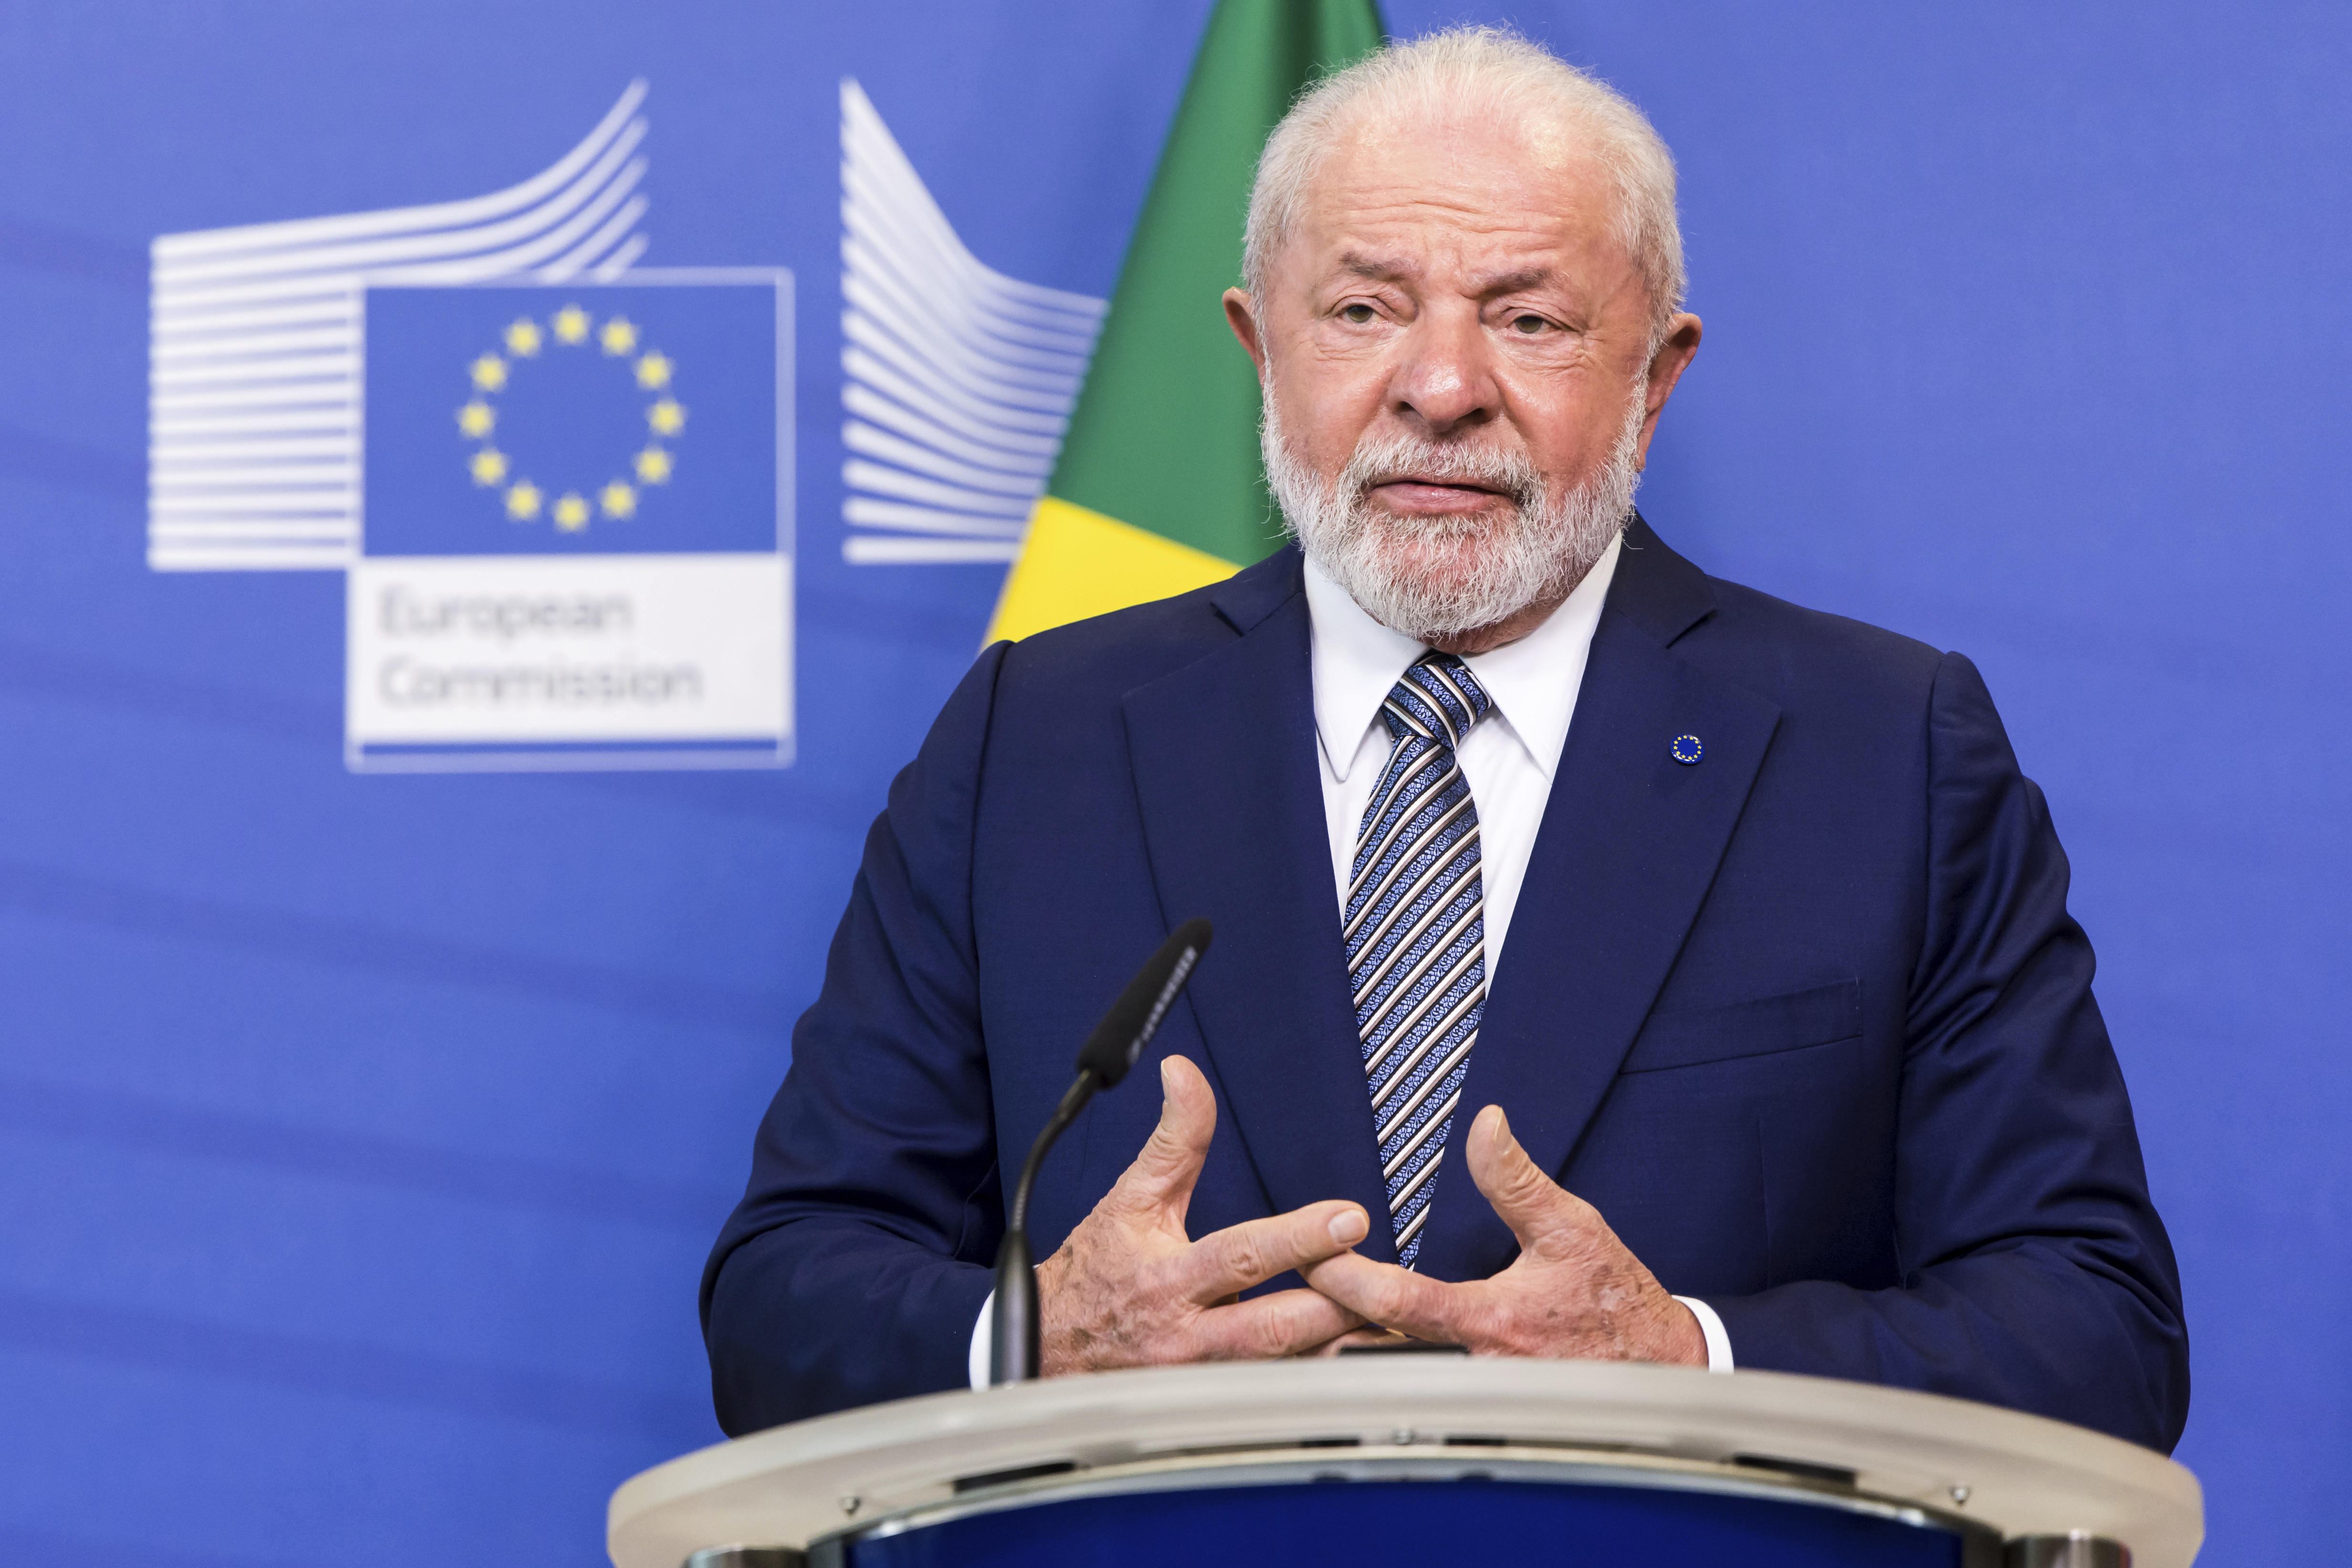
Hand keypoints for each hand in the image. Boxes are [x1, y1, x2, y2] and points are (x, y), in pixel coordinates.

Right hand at [1037, 1055, 1370, 1373]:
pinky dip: (1315, 1374)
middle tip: (1387, 1281)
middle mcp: (1189, 1337)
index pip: (1243, 1257)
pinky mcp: (1214, 1403)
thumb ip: (1174, 1138)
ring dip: (1337, 1346)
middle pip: (1277, 1327)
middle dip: (1337, 1305)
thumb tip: (1183, 1072)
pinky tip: (1352, 1355)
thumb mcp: (1131, 1196)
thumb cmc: (1096, 1270)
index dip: (1300, 1240)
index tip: (1350, 1219)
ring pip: (1284, 1369)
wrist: (1050, 1349)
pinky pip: (1276, 1391)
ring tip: (1387, 1321)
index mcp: (1169, 1281)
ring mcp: (1204, 1378)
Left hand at [1302, 1104, 1704, 1364]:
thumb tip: (1485, 1125)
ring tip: (1300, 1322)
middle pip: (1375, 1352)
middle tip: (1284, 1292)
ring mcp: (1472, 1396)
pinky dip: (1378, 1377)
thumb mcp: (1571, 1228)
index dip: (1343, 1278)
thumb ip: (1516, 1179)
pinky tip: (1351, 1356)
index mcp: (1490, 1321)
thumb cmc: (1615, 1300)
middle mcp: (1474, 1367)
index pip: (1395, 1303)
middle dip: (1325, 1325)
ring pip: (1388, 1382)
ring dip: (1346, 1354)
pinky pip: (1413, 1397)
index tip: (1310, 1254)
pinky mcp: (1476, 1410)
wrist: (1658, 1369)